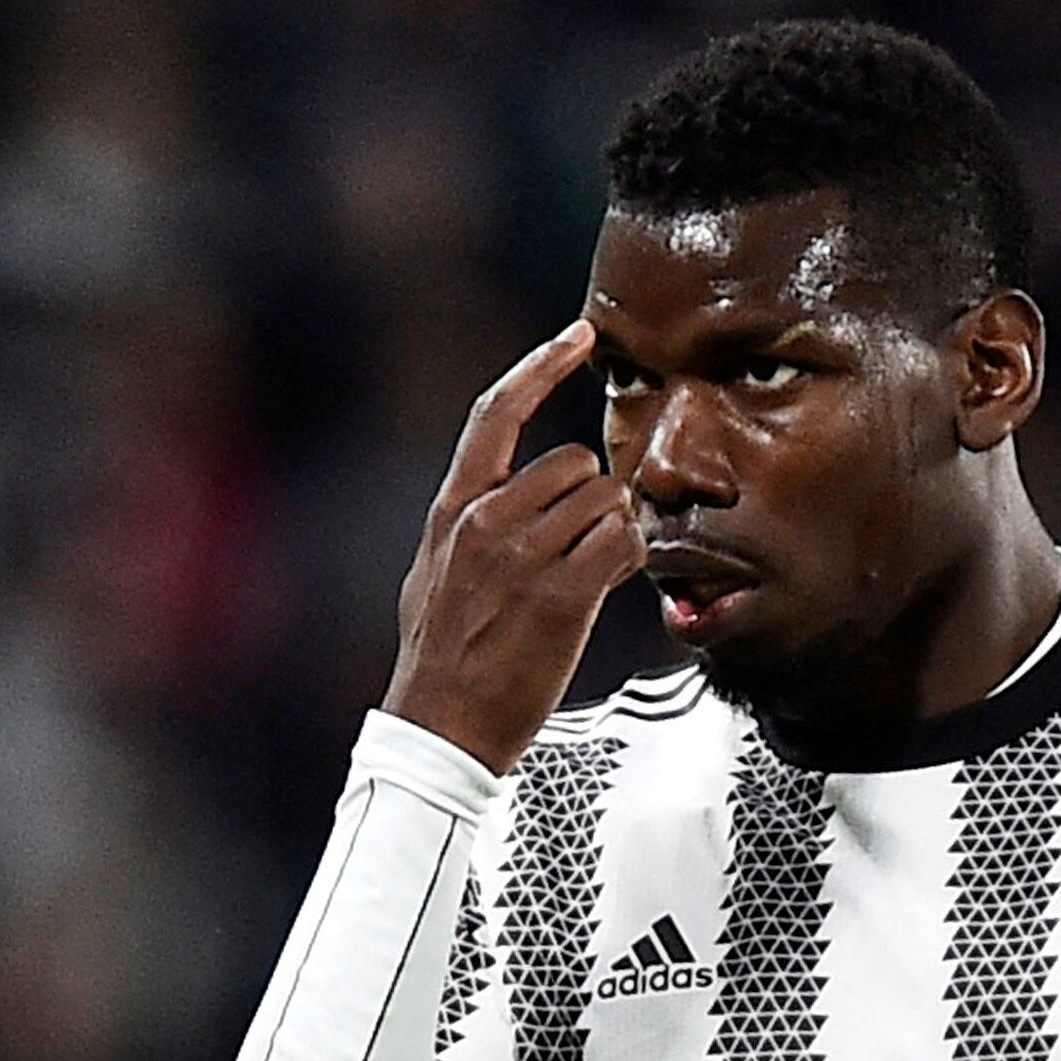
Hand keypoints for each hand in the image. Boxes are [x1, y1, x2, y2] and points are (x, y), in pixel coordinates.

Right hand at [382, 320, 646, 773]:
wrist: (441, 727)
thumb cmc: (442, 658)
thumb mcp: (434, 572)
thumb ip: (468, 525)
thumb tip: (498, 494)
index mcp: (452, 510)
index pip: (496, 413)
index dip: (541, 365)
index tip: (579, 333)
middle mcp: (485, 521)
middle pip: (574, 463)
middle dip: (591, 501)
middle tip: (579, 550)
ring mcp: (523, 557)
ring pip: (606, 502)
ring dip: (612, 534)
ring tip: (585, 578)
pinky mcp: (562, 596)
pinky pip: (622, 545)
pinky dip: (627, 562)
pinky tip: (605, 589)